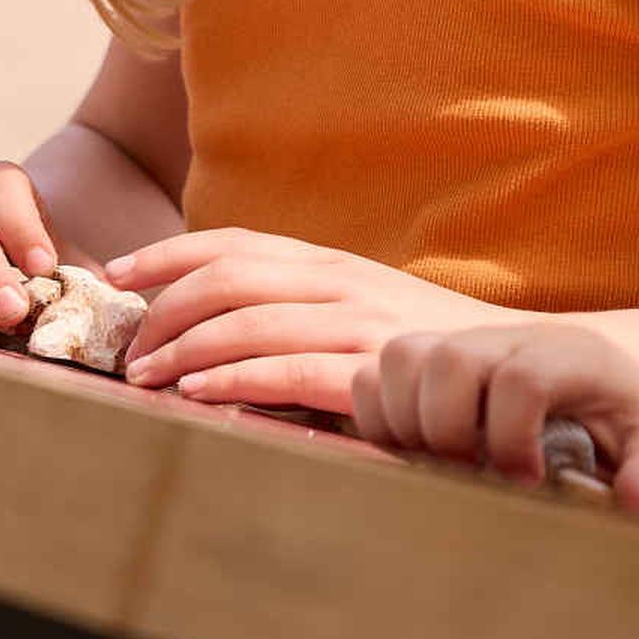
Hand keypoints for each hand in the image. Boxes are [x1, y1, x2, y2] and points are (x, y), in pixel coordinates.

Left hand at [103, 227, 522, 414]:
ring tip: (143, 376)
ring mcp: (359, 322)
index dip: (167, 253)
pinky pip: (287, 370)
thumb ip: (305, 308)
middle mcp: (341, 280)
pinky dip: (232, 379)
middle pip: (229, 276)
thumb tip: (224, 325)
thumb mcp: (365, 311)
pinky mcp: (374, 370)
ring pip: (248, 320)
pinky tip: (196, 395)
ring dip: (183, 348)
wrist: (522, 367)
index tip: (117, 272)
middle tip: (125, 348)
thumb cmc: (430, 351)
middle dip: (163, 308)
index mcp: (332, 262)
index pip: (234, 243)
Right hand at [352, 325, 638, 512]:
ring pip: (399, 357)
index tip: (527, 482)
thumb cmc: (625, 410)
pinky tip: (414, 456)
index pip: (520, 380)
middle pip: (448, 360)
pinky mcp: (425, 359)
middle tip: (471, 473)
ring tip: (438, 465)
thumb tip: (634, 501)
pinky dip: (377, 419)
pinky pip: (372, 374)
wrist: (603, 366)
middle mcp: (505, 338)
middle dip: (449, 430)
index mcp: (564, 353)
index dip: (512, 439)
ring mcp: (459, 343)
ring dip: (406, 421)